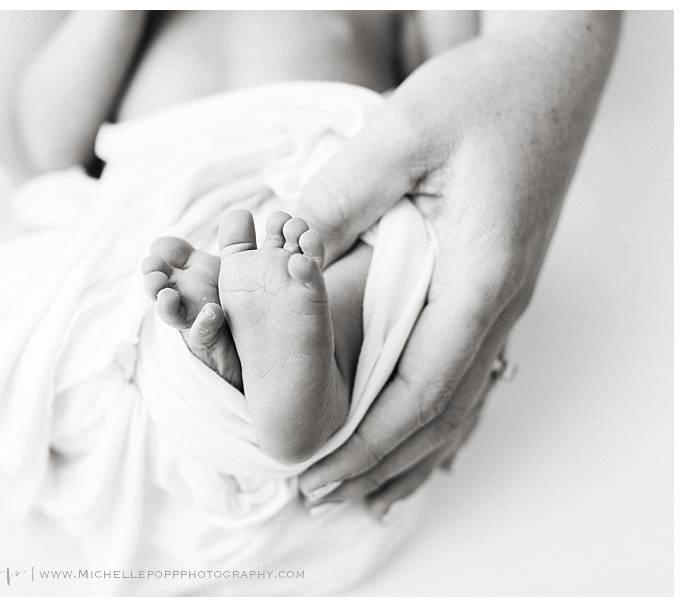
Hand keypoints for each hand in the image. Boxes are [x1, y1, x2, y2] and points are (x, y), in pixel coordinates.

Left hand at [296, 12, 619, 515]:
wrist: (550, 73)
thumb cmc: (487, 97)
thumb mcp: (403, 134)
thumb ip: (338, 198)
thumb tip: (275, 252)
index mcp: (479, 277)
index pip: (421, 388)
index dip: (367, 441)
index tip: (317, 472)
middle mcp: (496, 301)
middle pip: (441, 412)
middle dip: (381, 462)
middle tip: (323, 496)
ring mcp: (499, 297)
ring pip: (459, 402)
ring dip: (410, 452)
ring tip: (368, 493)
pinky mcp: (491, 283)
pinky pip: (468, 370)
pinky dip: (439, 418)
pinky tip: (426, 441)